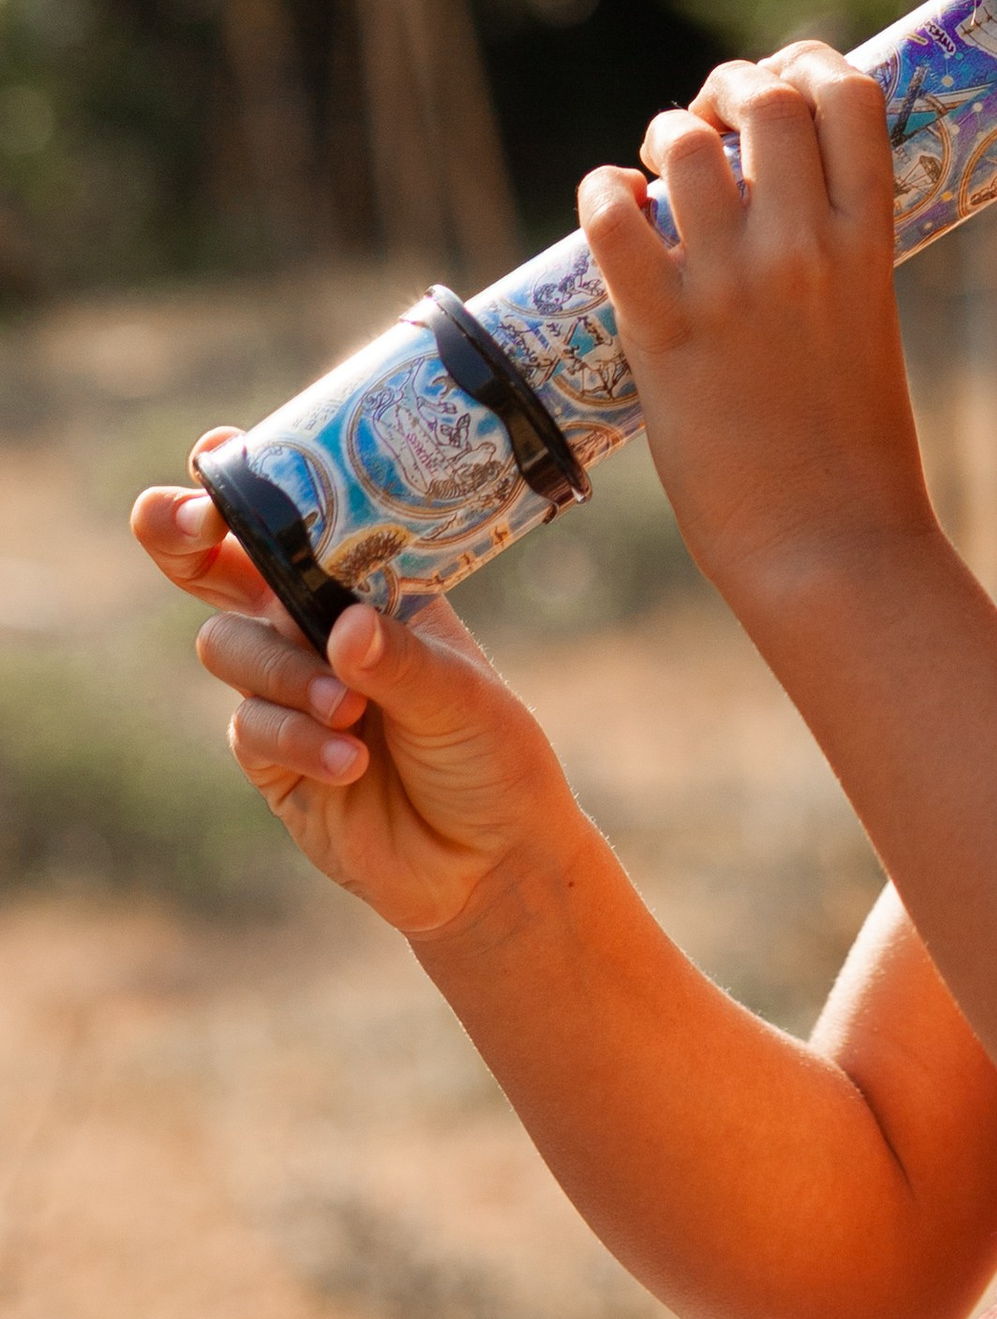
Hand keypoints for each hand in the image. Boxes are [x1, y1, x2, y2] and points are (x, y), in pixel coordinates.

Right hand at [130, 452, 588, 942]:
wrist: (491, 861)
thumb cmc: (491, 757)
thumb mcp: (465, 697)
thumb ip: (402, 661)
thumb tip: (343, 631)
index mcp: (367, 587)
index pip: (298, 521)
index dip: (249, 484)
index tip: (221, 457)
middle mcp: (314, 627)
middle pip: (217, 566)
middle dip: (183, 536)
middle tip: (191, 528)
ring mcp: (286, 690)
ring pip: (230, 647)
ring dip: (286, 673)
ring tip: (353, 711)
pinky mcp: (270, 759)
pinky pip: (251, 727)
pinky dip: (297, 740)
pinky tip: (350, 761)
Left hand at [580, 43, 935, 616]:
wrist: (830, 546)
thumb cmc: (853, 449)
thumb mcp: (868, 323)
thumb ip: (834, 253)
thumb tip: (774, 198)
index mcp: (871, 243)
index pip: (851, 95)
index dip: (808, 62)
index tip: (781, 84)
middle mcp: (807, 247)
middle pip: (766, 95)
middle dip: (726, 87)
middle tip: (709, 126)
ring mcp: (736, 286)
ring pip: (685, 143)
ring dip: (664, 138)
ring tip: (659, 173)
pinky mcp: (666, 332)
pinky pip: (613, 217)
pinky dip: (602, 192)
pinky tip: (612, 207)